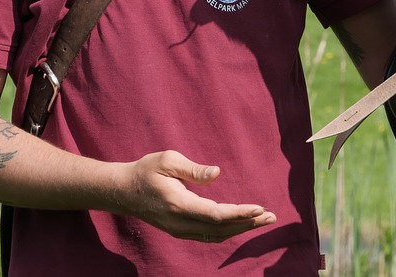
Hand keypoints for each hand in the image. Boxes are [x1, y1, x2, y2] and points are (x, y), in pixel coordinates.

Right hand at [115, 150, 276, 241]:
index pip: (216, 215)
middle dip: (248, 223)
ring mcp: (179, 230)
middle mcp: (180, 223)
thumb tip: (217, 173)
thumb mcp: (167, 160)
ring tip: (263, 220)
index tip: (260, 208)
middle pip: (221, 229)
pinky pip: (209, 235)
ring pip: (216, 235)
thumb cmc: (146, 171)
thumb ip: (193, 168)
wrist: (123, 191)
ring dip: (241, 229)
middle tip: (272, 216)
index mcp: (179, 205)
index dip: (240, 213)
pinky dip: (229, 231)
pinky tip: (242, 225)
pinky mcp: (180, 230)